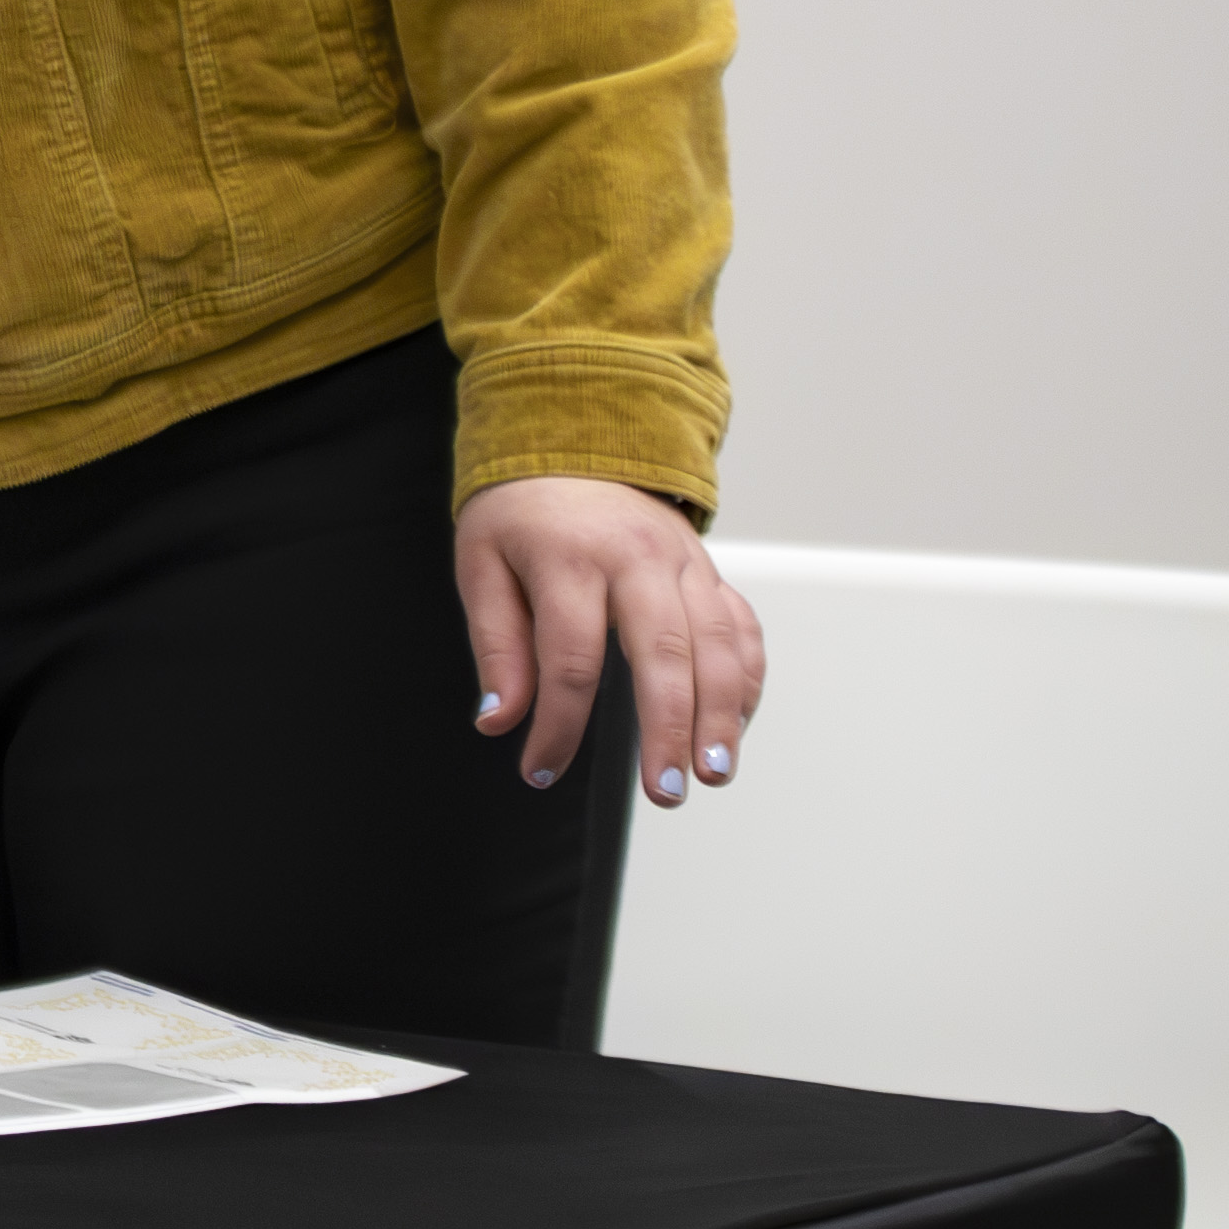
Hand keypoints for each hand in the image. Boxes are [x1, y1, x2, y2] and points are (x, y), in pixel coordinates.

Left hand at [456, 475, 765, 805]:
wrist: (578, 437)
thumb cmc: (520, 510)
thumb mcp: (481, 565)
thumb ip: (496, 646)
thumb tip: (499, 722)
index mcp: (570, 558)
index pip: (569, 660)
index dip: (557, 727)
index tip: (539, 772)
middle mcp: (638, 560)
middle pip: (663, 654)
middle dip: (668, 729)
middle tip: (664, 791)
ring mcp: (685, 564)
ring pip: (719, 646)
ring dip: (722, 716)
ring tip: (713, 774)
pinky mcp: (711, 572)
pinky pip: (741, 630)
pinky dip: (746, 681)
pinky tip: (734, 726)